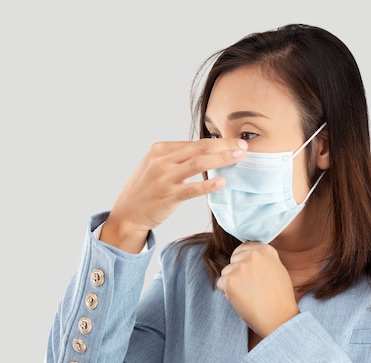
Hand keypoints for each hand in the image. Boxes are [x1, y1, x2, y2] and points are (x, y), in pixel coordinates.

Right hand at [101, 138, 246, 252]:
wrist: (127, 213)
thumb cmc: (146, 190)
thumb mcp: (157, 166)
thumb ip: (178, 158)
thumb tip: (209, 152)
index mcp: (160, 150)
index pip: (195, 143)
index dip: (218, 142)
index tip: (236, 142)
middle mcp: (161, 160)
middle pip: (199, 148)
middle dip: (224, 145)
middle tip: (244, 146)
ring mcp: (164, 178)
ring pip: (198, 163)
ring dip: (221, 159)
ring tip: (239, 158)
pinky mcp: (168, 196)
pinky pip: (191, 188)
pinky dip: (208, 184)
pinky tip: (222, 182)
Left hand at [217, 242, 299, 337]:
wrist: (278, 319)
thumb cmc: (280, 298)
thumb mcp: (277, 269)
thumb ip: (263, 259)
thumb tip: (248, 255)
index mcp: (266, 250)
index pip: (245, 247)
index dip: (245, 261)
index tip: (251, 273)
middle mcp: (252, 255)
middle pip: (234, 258)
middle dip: (238, 271)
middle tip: (251, 287)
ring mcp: (240, 267)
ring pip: (226, 271)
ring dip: (233, 282)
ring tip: (249, 294)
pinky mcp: (229, 280)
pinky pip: (221, 283)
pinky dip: (228, 293)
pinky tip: (243, 300)